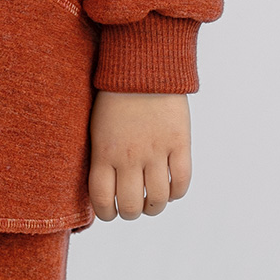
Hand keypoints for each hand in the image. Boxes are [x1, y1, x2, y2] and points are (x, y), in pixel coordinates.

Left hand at [88, 91, 191, 221]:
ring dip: (155, 207)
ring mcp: (156, 151)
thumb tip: (106, 188)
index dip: (106, 214)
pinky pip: (182, 181)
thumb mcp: (97, 128)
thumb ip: (102, 157)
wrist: (143, 65)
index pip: (102, 200)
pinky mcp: (179, 143)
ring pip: (158, 199)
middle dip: (131, 212)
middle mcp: (129, 157)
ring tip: (153, 202)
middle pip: (131, 205)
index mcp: (104, 153)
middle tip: (134, 207)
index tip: (110, 213)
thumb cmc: (114, 96)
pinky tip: (172, 189)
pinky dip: (177, 192)